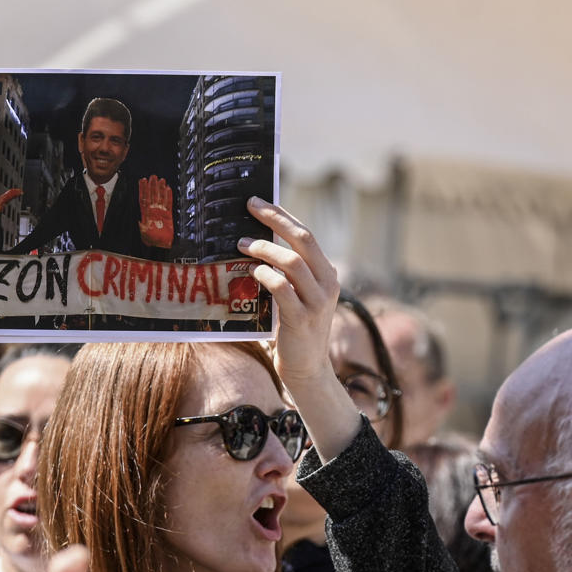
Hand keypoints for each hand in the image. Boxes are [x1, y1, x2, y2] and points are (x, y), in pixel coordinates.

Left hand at [138, 175, 173, 248]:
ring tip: (161, 180)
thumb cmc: (152, 241)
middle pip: (152, 195)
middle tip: (153, 177)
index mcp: (145, 214)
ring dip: (160, 189)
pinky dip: (168, 196)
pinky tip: (168, 189)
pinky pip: (168, 204)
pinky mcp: (168, 215)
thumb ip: (142, 228)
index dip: (143, 189)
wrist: (161, 246)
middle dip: (152, 186)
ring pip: (160, 198)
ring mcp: (161, 212)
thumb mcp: (144, 234)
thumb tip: (140, 222)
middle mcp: (153, 211)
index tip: (142, 181)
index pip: (143, 198)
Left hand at [238, 198, 339, 387]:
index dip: (283, 216)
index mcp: (327, 273)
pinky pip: (282, 289)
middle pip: (303, 239)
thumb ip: (287, 272)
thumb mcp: (297, 295)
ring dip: (264, 249)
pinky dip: (265, 276)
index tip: (259, 202)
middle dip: (275, 219)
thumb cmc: (294, 329)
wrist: (306, 369)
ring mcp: (318, 301)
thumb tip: (257, 241)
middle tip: (249, 207)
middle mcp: (328, 283)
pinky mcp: (302, 318)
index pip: (306, 235)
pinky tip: (251, 272)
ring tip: (242, 245)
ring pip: (292, 262)